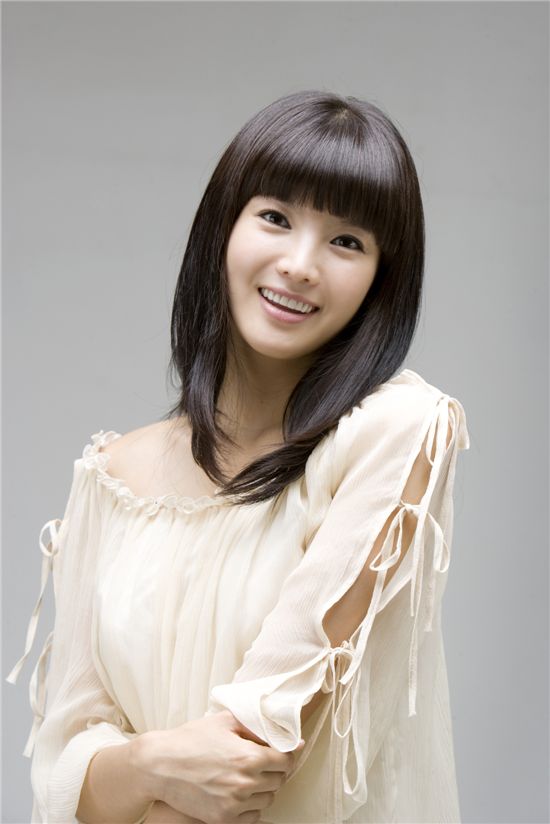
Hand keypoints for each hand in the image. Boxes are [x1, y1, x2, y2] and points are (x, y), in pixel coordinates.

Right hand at [134, 709, 304, 823]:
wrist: (159, 765)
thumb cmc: (190, 739)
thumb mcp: (225, 722)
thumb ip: (254, 726)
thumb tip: (277, 730)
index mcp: (249, 757)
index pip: (287, 760)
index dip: (288, 754)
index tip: (285, 752)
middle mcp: (245, 782)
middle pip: (280, 780)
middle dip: (275, 770)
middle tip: (263, 762)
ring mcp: (234, 804)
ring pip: (268, 800)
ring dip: (264, 788)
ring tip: (249, 776)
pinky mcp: (223, 819)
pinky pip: (253, 816)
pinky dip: (251, 806)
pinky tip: (240, 793)